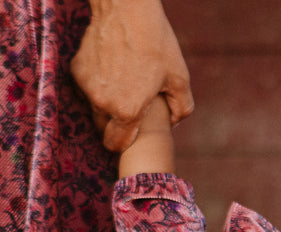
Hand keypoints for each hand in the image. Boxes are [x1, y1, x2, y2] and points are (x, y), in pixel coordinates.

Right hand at [70, 0, 192, 152]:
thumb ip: (181, 108)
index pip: (116, 145)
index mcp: (127, 111)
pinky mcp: (77, 71)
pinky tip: (111, 71)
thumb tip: (173, 124)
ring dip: (107, 106)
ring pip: (94, 110)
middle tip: (131, 110)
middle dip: (116, 127)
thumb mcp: (180, 78)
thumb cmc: (156, 43)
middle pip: (104, 130)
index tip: (130, 137)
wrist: (126, 8)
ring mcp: (87, 87)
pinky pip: (87, 89)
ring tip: (124, 86)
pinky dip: (97, 86)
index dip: (124, 145)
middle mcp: (102, 103)